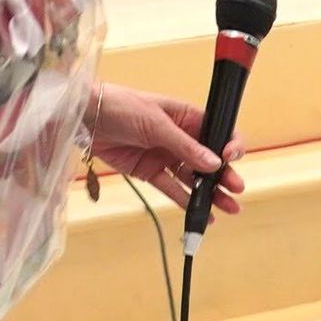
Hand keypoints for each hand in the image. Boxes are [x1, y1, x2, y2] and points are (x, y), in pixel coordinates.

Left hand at [90, 83, 246, 214]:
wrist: (85, 116)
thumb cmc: (120, 106)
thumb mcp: (154, 122)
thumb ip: (184, 145)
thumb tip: (215, 163)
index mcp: (185, 116)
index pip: (217, 131)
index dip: (228, 144)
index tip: (230, 157)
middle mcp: (179, 137)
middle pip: (209, 159)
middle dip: (225, 174)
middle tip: (236, 189)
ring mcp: (165, 155)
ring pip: (194, 177)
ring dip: (211, 192)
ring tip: (228, 208)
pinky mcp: (149, 171)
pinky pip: (172, 188)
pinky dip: (187, 201)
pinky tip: (203, 214)